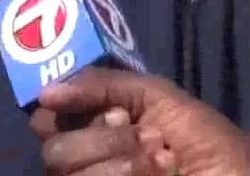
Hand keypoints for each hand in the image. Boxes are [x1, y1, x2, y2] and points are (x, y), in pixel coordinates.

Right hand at [31, 68, 249, 175]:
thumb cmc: (204, 136)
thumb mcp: (154, 95)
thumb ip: (102, 86)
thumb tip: (45, 92)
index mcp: (92, 130)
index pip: (46, 124)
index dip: (66, 114)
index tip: (111, 111)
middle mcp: (89, 163)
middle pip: (55, 154)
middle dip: (103, 140)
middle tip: (144, 137)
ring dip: (120, 164)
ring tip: (161, 161)